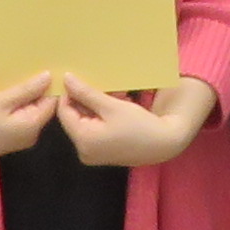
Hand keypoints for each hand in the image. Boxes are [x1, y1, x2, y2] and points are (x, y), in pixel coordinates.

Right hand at [0, 73, 58, 163]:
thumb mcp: (0, 101)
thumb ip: (26, 90)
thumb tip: (48, 76)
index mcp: (32, 125)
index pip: (52, 101)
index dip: (50, 83)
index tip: (47, 65)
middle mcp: (32, 134)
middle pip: (42, 106)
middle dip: (38, 88)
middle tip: (33, 66)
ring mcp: (22, 137)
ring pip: (31, 110)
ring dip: (26, 95)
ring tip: (20, 75)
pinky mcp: (12, 137)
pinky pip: (21, 116)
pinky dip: (18, 104)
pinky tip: (10, 92)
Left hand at [55, 71, 218, 169]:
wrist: (164, 144)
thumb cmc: (140, 125)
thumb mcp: (112, 106)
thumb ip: (86, 93)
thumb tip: (67, 79)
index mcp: (83, 140)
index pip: (64, 112)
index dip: (68, 93)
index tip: (76, 77)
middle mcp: (83, 150)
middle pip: (74, 117)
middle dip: (85, 99)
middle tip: (100, 84)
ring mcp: (92, 153)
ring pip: (85, 121)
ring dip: (95, 105)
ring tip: (113, 94)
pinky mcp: (101, 152)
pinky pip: (93, 129)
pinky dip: (101, 115)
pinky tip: (116, 105)